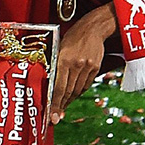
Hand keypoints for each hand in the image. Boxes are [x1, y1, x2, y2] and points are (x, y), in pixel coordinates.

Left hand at [50, 4, 117, 124]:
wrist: (93, 28)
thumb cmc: (72, 36)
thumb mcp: (59, 48)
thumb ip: (55, 65)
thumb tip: (49, 84)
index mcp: (63, 59)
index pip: (58, 88)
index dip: (54, 105)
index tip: (52, 117)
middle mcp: (76, 65)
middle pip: (67, 92)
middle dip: (60, 107)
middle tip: (55, 117)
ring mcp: (87, 67)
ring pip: (77, 90)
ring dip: (68, 100)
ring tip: (62, 107)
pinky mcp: (95, 68)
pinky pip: (85, 85)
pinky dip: (78, 91)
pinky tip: (73, 95)